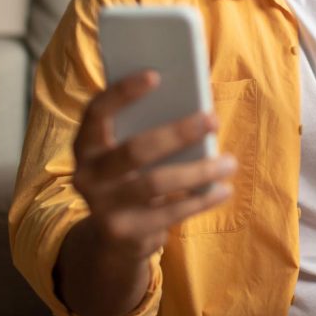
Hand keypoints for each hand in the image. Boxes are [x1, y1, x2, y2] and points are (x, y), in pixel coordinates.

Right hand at [71, 71, 235, 260]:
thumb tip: (193, 103)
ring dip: (199, 171)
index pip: (97, 112)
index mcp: (85, 146)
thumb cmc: (132, 178)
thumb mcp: (128, 154)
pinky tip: (223, 189)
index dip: (122, 92)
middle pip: (135, 150)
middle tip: (213, 119)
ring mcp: (102, 207)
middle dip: (177, 133)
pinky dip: (201, 199)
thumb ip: (146, 130)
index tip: (156, 76)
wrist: (113, 239)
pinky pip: (169, 214)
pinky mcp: (123, 233)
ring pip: (156, 184)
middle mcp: (86, 175)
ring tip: (230, 162)